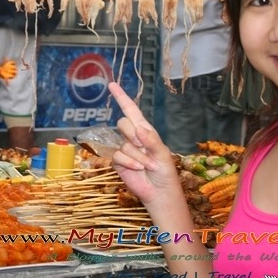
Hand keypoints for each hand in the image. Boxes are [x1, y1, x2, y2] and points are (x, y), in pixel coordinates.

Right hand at [107, 82, 180, 204]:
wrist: (159, 192)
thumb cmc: (165, 171)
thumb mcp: (163, 154)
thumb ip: (151, 140)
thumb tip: (138, 128)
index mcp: (145, 130)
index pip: (131, 110)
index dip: (121, 98)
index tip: (112, 85)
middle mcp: (133, 137)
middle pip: (123, 124)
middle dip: (134, 136)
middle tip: (146, 148)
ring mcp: (124, 149)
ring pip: (123, 143)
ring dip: (137, 156)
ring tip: (148, 166)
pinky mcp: (118, 162)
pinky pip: (117, 155)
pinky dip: (129, 162)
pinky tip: (137, 169)